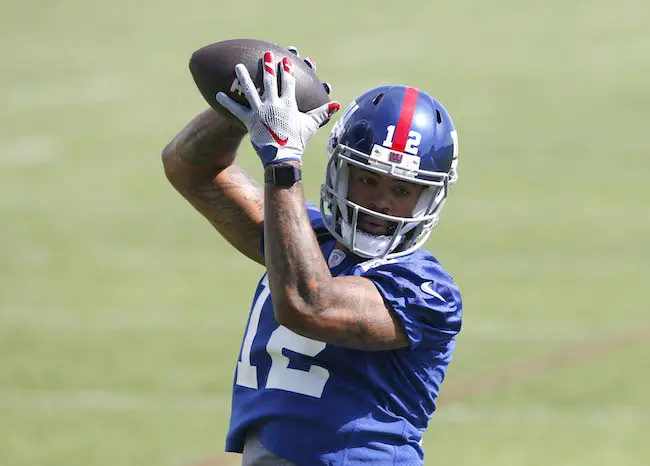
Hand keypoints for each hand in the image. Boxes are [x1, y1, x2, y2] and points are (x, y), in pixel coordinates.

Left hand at [216, 51, 339, 167]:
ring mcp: (260, 112)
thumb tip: (336, 104)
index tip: (285, 60)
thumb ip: (322, 113)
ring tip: (237, 66)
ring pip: (250, 90)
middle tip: (266, 55)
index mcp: (288, 104)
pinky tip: (218, 94)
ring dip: (243, 77)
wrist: (283, 157)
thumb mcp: (311, 125)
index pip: (288, 82)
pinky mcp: (249, 121)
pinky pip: (236, 110)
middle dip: (268, 66)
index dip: (287, 70)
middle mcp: (274, 104)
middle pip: (270, 81)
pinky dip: (227, 102)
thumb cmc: (297, 141)